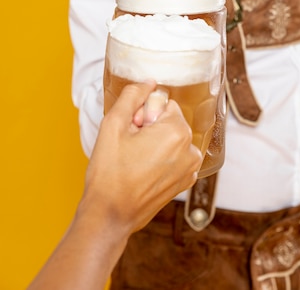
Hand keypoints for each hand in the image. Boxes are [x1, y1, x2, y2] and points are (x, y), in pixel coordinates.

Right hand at [80, 80, 201, 237]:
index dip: (143, 113)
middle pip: (169, 120)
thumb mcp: (113, 124)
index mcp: (177, 132)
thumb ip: (132, 96)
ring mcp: (190, 168)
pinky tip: (141, 170)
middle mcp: (190, 149)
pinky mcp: (185, 182)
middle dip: (149, 127)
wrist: (109, 215)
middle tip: (129, 145)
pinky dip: (160, 158)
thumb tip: (148, 83)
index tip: (131, 130)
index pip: (163, 103)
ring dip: (154, 143)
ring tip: (135, 159)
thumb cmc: (110, 174)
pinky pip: (174, 156)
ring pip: (171, 138)